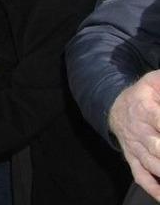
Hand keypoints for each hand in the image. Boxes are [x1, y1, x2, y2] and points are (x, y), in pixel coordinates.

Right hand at [109, 70, 159, 199]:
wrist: (113, 107)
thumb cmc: (142, 94)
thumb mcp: (154, 80)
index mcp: (144, 109)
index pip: (159, 120)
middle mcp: (138, 131)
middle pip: (157, 147)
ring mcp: (134, 147)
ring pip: (152, 164)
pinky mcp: (133, 158)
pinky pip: (140, 176)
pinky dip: (152, 187)